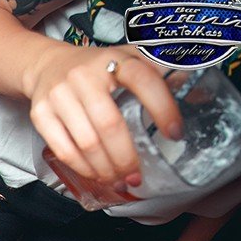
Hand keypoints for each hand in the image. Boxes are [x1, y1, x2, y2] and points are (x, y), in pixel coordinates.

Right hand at [24, 45, 181, 186]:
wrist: (46, 65)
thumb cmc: (95, 68)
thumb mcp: (127, 58)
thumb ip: (158, 73)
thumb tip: (200, 98)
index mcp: (114, 60)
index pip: (144, 82)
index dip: (163, 109)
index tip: (174, 134)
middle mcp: (84, 76)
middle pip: (109, 125)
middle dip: (126, 157)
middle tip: (137, 177)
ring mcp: (58, 96)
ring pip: (86, 143)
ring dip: (105, 169)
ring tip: (118, 181)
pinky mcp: (40, 114)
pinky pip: (63, 150)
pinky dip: (83, 168)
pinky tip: (96, 175)